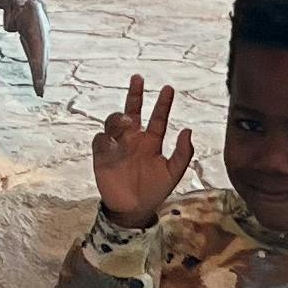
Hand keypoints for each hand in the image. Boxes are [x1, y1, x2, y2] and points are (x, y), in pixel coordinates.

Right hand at [92, 74, 194, 227]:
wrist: (134, 209)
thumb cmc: (154, 190)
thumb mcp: (173, 173)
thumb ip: (183, 153)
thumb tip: (187, 130)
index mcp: (152, 141)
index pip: (158, 118)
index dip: (164, 103)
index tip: (169, 88)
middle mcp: (134, 139)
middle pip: (133, 110)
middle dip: (135, 94)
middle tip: (138, 78)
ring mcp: (117, 146)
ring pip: (114, 121)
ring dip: (119, 117)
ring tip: (127, 121)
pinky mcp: (102, 156)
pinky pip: (99, 140)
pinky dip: (104, 138)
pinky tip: (111, 142)